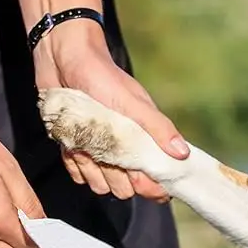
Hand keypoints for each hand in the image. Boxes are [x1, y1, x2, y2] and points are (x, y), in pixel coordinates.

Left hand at [33, 21, 188, 200]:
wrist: (63, 58)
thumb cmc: (102, 76)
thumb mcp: (133, 102)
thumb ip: (158, 127)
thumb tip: (183, 153)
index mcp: (143, 140)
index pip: (155, 178)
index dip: (151, 185)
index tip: (142, 181)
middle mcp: (123, 150)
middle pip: (125, 188)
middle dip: (117, 178)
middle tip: (108, 154)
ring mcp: (99, 151)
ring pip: (100, 185)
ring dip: (93, 171)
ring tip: (87, 146)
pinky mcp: (76, 149)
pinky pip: (77, 175)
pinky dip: (75, 164)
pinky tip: (74, 145)